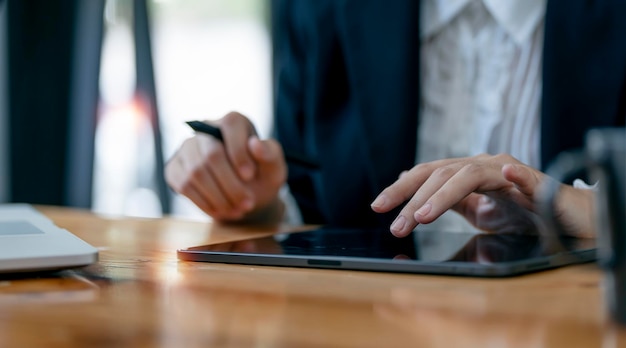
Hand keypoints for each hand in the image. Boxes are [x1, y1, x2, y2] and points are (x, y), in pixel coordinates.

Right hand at [165, 112, 286, 223]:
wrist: (244, 193)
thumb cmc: (261, 176)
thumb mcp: (274, 167)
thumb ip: (271, 154)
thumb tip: (255, 143)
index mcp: (233, 121)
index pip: (231, 126)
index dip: (239, 152)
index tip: (250, 176)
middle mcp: (205, 129)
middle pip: (212, 154)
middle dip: (231, 184)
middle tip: (247, 204)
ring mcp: (187, 148)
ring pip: (196, 172)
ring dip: (218, 197)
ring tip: (237, 211)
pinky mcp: (175, 168)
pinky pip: (184, 185)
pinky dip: (204, 203)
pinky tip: (220, 211)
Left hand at [371, 154, 594, 237]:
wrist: (565, 215)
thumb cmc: (521, 212)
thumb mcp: (477, 211)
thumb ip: (449, 201)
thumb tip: (416, 195)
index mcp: (468, 173)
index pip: (428, 175)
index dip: (401, 188)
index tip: (378, 207)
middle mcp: (485, 166)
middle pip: (442, 174)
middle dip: (414, 200)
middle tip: (397, 227)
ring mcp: (512, 172)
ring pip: (471, 175)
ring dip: (443, 195)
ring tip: (422, 216)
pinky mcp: (539, 185)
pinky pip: (528, 179)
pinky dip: (518, 177)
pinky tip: (509, 174)